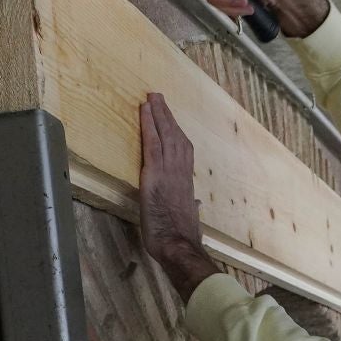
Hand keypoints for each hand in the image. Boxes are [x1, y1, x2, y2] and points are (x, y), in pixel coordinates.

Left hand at [139, 93, 219, 301]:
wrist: (178, 244)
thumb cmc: (182, 236)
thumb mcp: (189, 217)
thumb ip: (191, 205)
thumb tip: (195, 202)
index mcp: (186, 182)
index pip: (184, 151)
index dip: (177, 133)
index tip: (172, 120)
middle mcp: (181, 171)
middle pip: (176, 136)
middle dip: (167, 116)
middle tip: (159, 97)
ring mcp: (169, 170)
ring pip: (166, 135)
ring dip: (159, 114)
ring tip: (152, 98)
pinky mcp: (155, 173)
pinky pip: (152, 144)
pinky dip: (149, 126)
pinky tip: (145, 111)